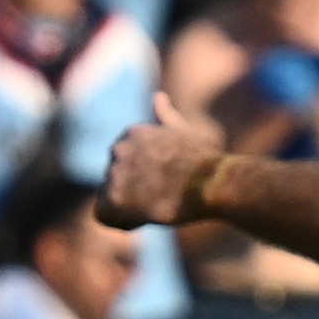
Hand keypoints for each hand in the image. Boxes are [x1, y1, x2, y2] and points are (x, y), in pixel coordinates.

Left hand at [98, 91, 229, 225]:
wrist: (212, 183)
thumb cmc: (205, 162)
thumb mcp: (185, 132)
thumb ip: (165, 117)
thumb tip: (157, 96)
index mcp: (133, 133)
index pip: (124, 164)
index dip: (143, 179)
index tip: (166, 182)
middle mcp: (118, 149)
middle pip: (115, 182)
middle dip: (135, 193)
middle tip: (165, 196)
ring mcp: (115, 173)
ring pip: (111, 200)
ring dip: (131, 207)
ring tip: (159, 205)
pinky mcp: (114, 198)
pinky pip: (105, 217)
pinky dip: (124, 222)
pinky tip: (149, 215)